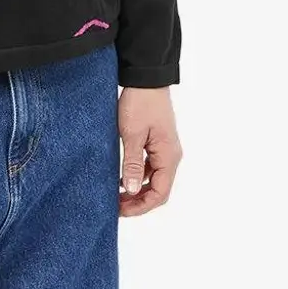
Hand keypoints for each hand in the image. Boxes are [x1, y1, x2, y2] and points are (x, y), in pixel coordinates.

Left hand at [118, 86, 181, 216]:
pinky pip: (151, 166)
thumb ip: (133, 163)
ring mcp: (165, 148)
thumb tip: (133, 191)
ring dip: (138, 189)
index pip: (160, 193)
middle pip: (159, 189)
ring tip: (117, 195)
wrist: (146, 77)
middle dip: (139, 201)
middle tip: (116, 206)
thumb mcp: (132, 134)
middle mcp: (171, 155)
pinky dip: (138, 175)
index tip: (121, 211)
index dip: (141, 207)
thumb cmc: (139, 102)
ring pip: (154, 178)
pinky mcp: (158, 141)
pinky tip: (123, 177)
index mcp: (169, 156)